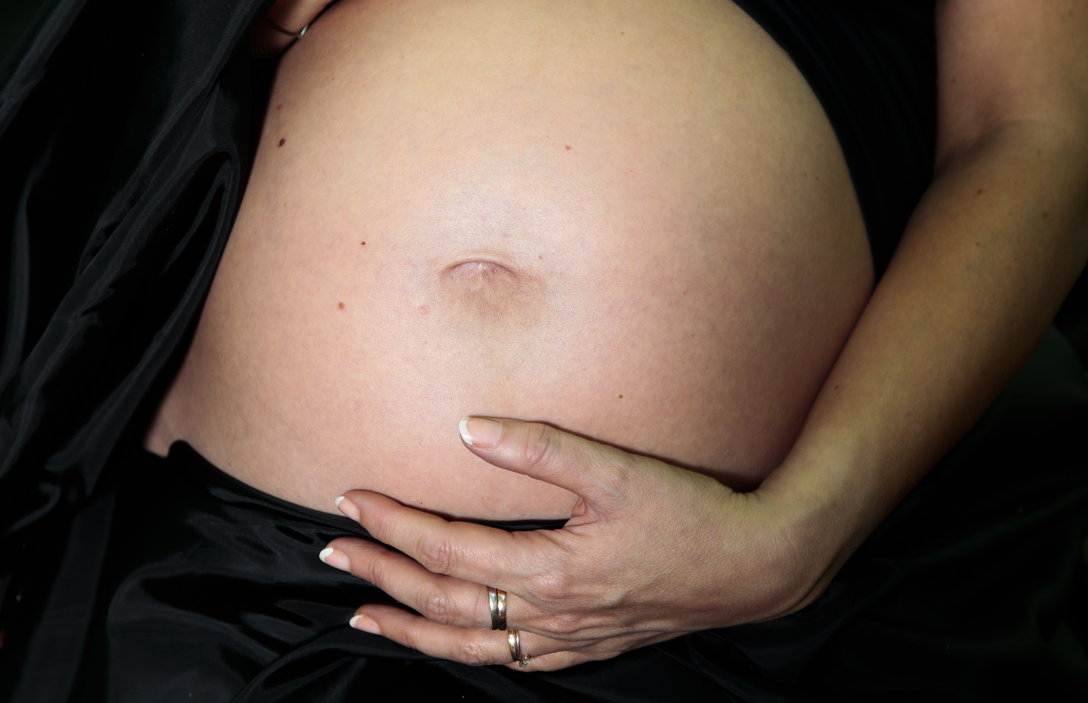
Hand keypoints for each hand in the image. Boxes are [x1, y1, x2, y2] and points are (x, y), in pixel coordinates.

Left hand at [320, 418, 840, 670]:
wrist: (754, 568)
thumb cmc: (689, 514)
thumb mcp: (616, 470)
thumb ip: (539, 447)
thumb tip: (466, 428)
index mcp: (549, 569)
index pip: (448, 550)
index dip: (395, 524)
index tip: (354, 497)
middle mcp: (548, 613)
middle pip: (443, 602)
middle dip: (383, 573)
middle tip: (334, 549)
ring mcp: (568, 637)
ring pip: (469, 644)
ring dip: (410, 628)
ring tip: (362, 612)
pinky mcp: (588, 644)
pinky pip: (511, 659)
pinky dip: (468, 653)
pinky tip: (454, 643)